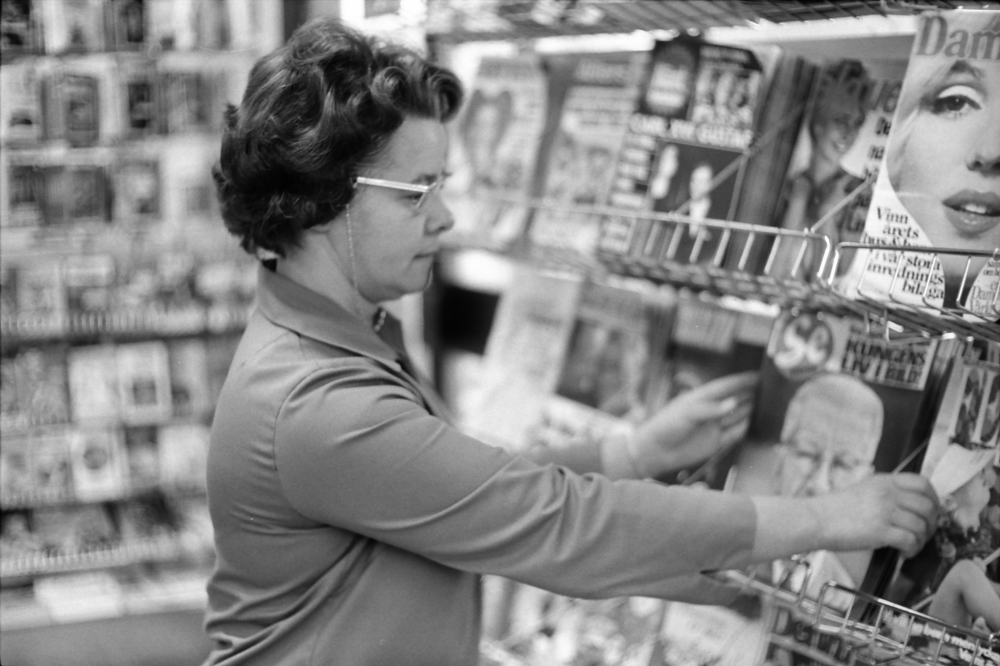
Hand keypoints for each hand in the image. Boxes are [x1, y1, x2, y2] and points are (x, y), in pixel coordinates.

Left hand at [631, 371, 757, 478]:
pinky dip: (746, 429)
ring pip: (737, 416)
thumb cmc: (667, 426)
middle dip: (751, 394)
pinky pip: (735, 434)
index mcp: (701, 398)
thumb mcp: (687, 413)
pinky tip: (757, 424)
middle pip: (735, 400)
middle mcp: (710, 411)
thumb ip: (711, 409)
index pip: (725, 386)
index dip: (741, 381)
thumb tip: (735, 403)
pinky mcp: (715, 443)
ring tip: (769, 405)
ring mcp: (714, 427)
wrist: (656, 451)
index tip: (758, 375)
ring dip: (751, 411)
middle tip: (770, 389)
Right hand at [809, 473, 939, 558]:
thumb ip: (887, 493)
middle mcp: (888, 493)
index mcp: (884, 481)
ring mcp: (885, 511)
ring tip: (911, 546)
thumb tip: (911, 507)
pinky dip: (912, 550)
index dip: (934, 499)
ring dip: (922, 540)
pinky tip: (903, 553)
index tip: (931, 512)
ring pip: (922, 526)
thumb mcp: (864, 490)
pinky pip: (911, 541)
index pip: (923, 483)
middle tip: (922, 534)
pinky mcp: (881, 531)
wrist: (815, 519)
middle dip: (931, 523)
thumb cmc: (836, 509)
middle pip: (928, 506)